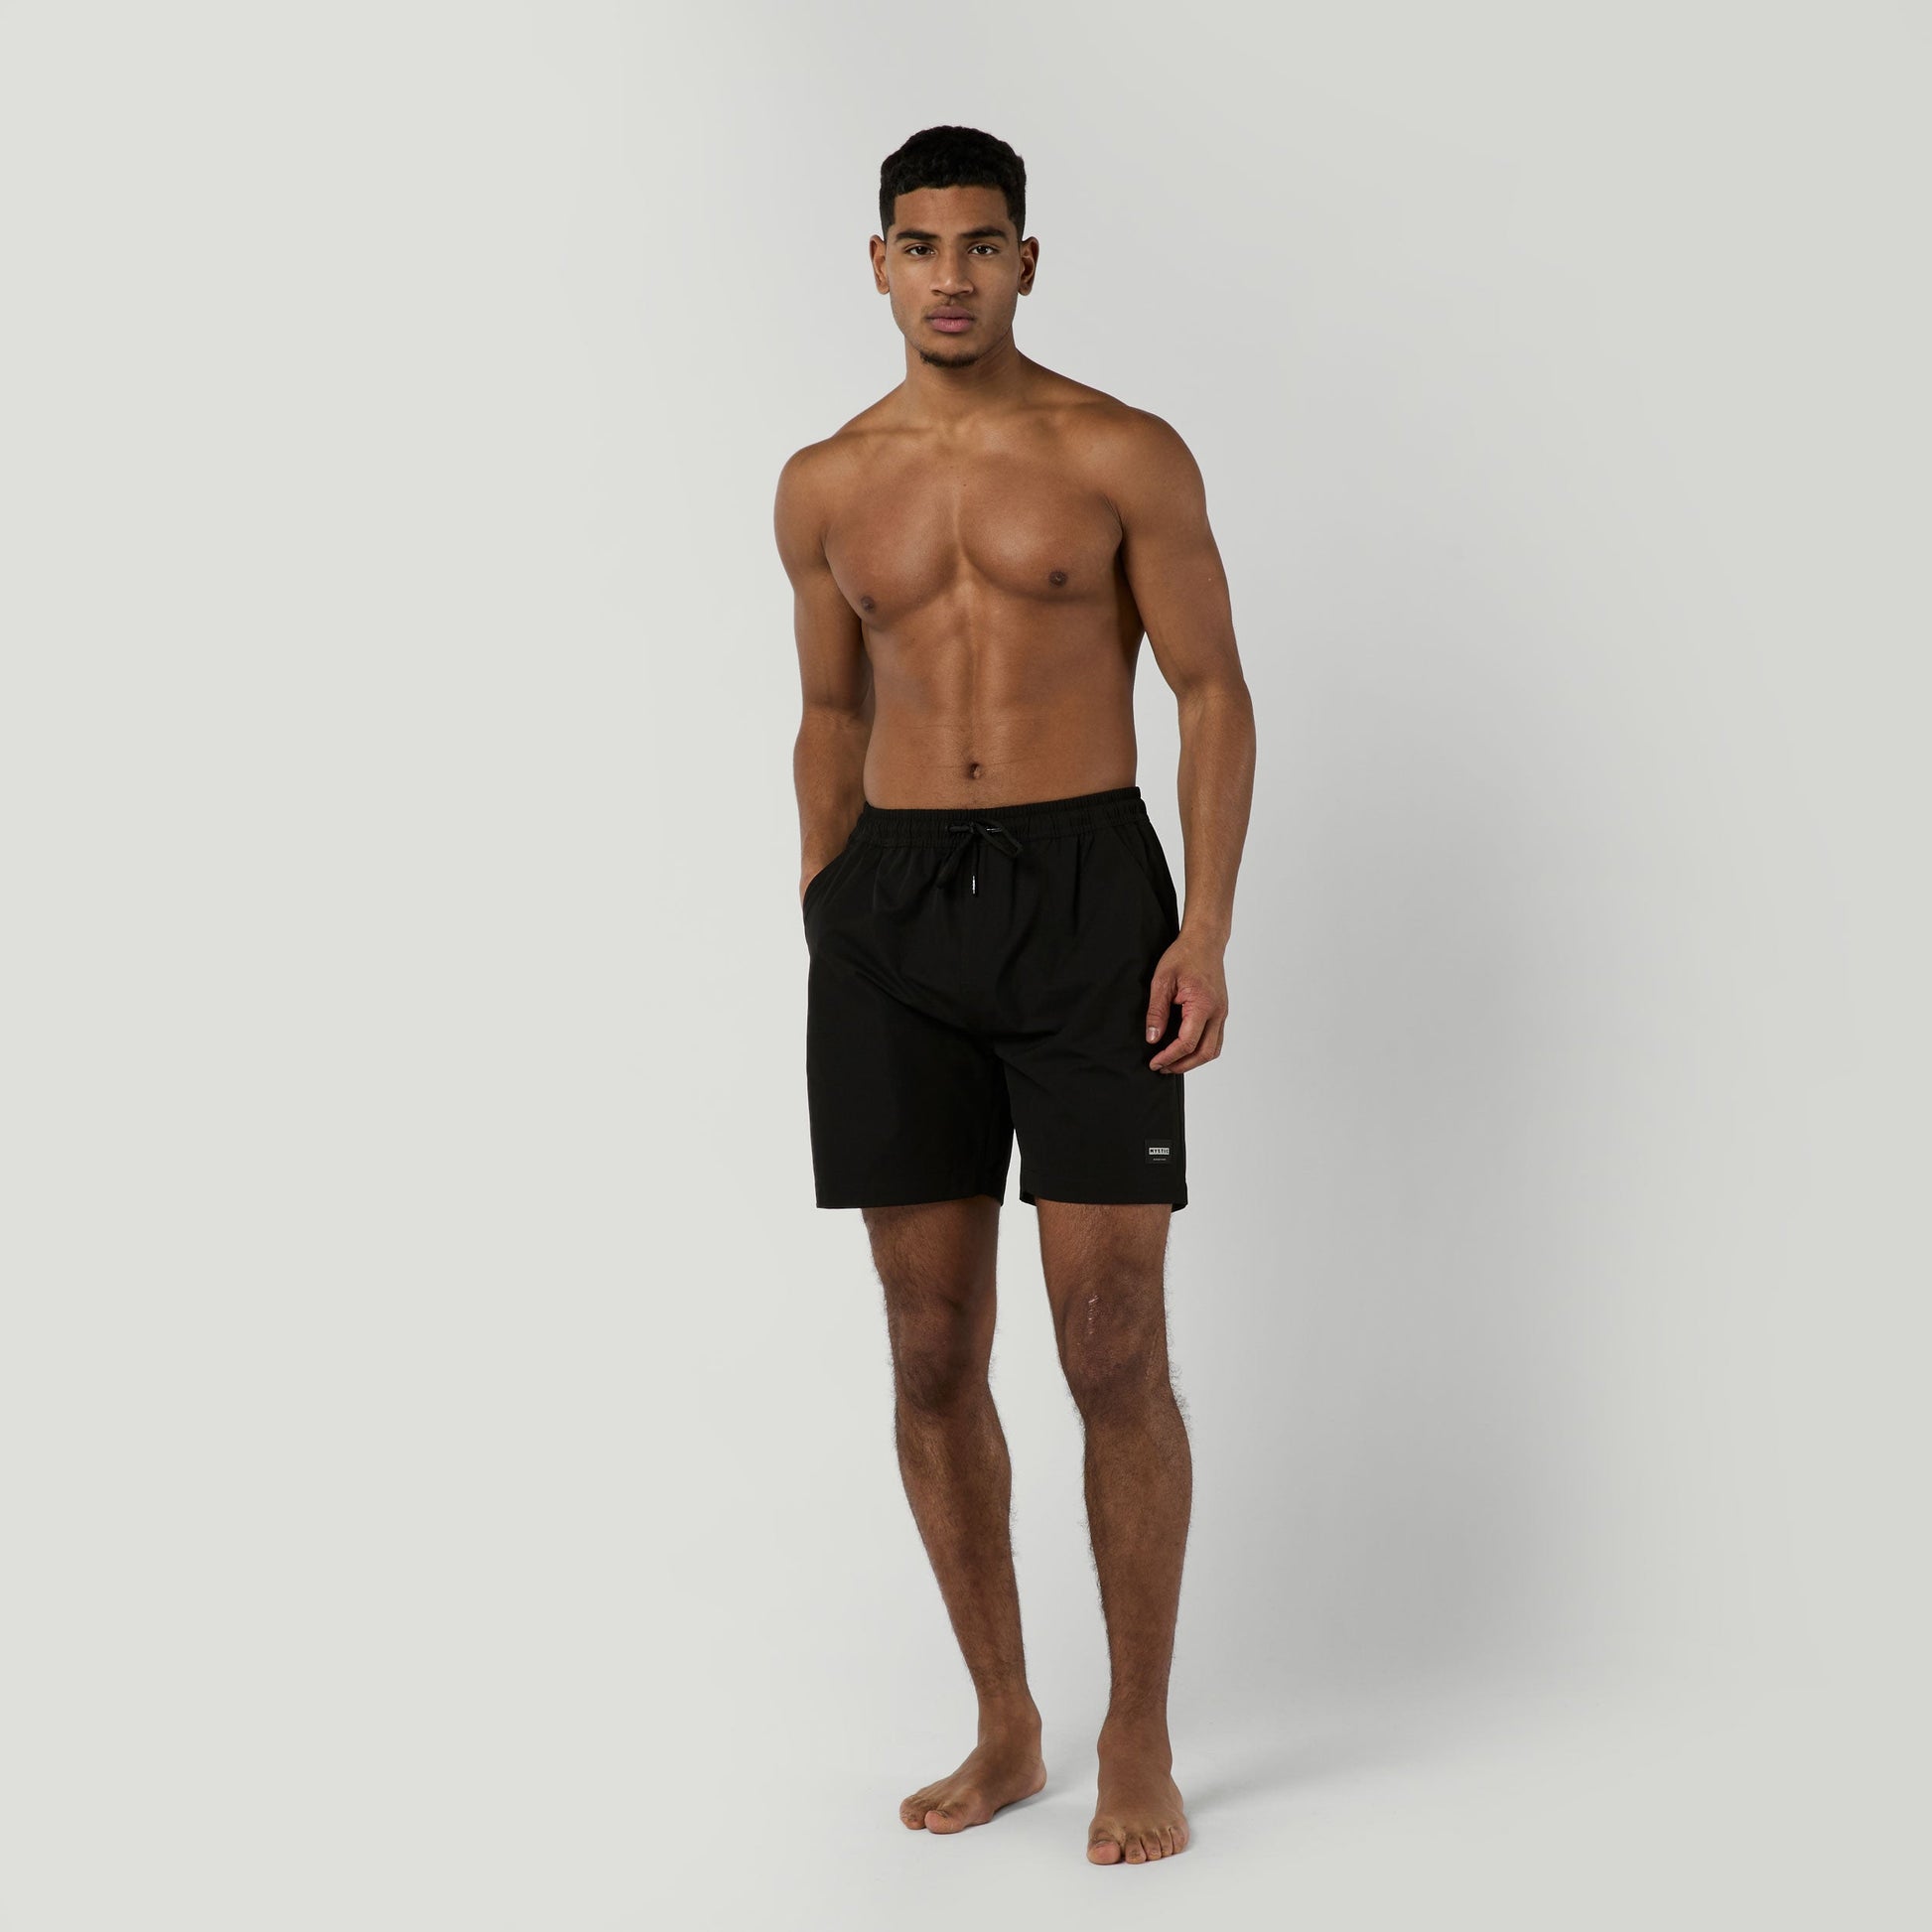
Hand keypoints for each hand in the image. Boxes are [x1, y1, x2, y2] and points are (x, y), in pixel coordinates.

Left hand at [1146, 930, 1228, 1072]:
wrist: (1205, 941)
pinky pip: (1215, 1039)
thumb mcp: (1162, 980)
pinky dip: (1201, 1050)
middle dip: (1182, 1065)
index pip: (1187, 1043)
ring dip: (1193, 1061)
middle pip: (1204, 1053)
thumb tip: (1152, 1038)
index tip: (1154, 1063)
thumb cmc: (1184, 956)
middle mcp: (1218, 1012)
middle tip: (1162, 1068)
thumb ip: (1157, 1011)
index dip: (1169, 1057)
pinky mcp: (1221, 1011)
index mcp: (1203, 1005)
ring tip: (1172, 1062)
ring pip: (1213, 1049)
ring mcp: (1222, 1013)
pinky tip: (1184, 1049)